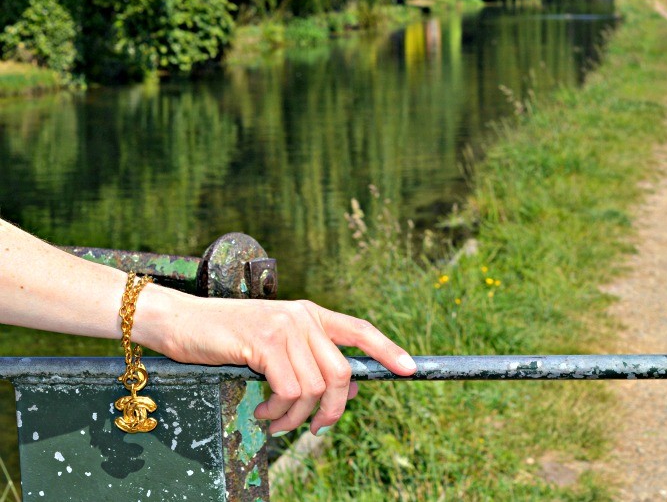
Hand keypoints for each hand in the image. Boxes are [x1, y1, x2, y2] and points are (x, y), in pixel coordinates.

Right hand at [161, 296, 416, 435]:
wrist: (181, 321)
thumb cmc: (227, 337)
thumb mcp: (273, 344)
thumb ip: (306, 359)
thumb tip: (343, 393)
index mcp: (310, 314)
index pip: (359, 329)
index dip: (387, 349)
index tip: (410, 368)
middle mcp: (303, 317)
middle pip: (342, 372)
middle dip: (333, 410)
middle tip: (313, 427)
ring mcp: (285, 327)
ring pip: (315, 388)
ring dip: (296, 417)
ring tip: (275, 419)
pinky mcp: (265, 342)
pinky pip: (290, 391)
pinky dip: (278, 412)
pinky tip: (263, 411)